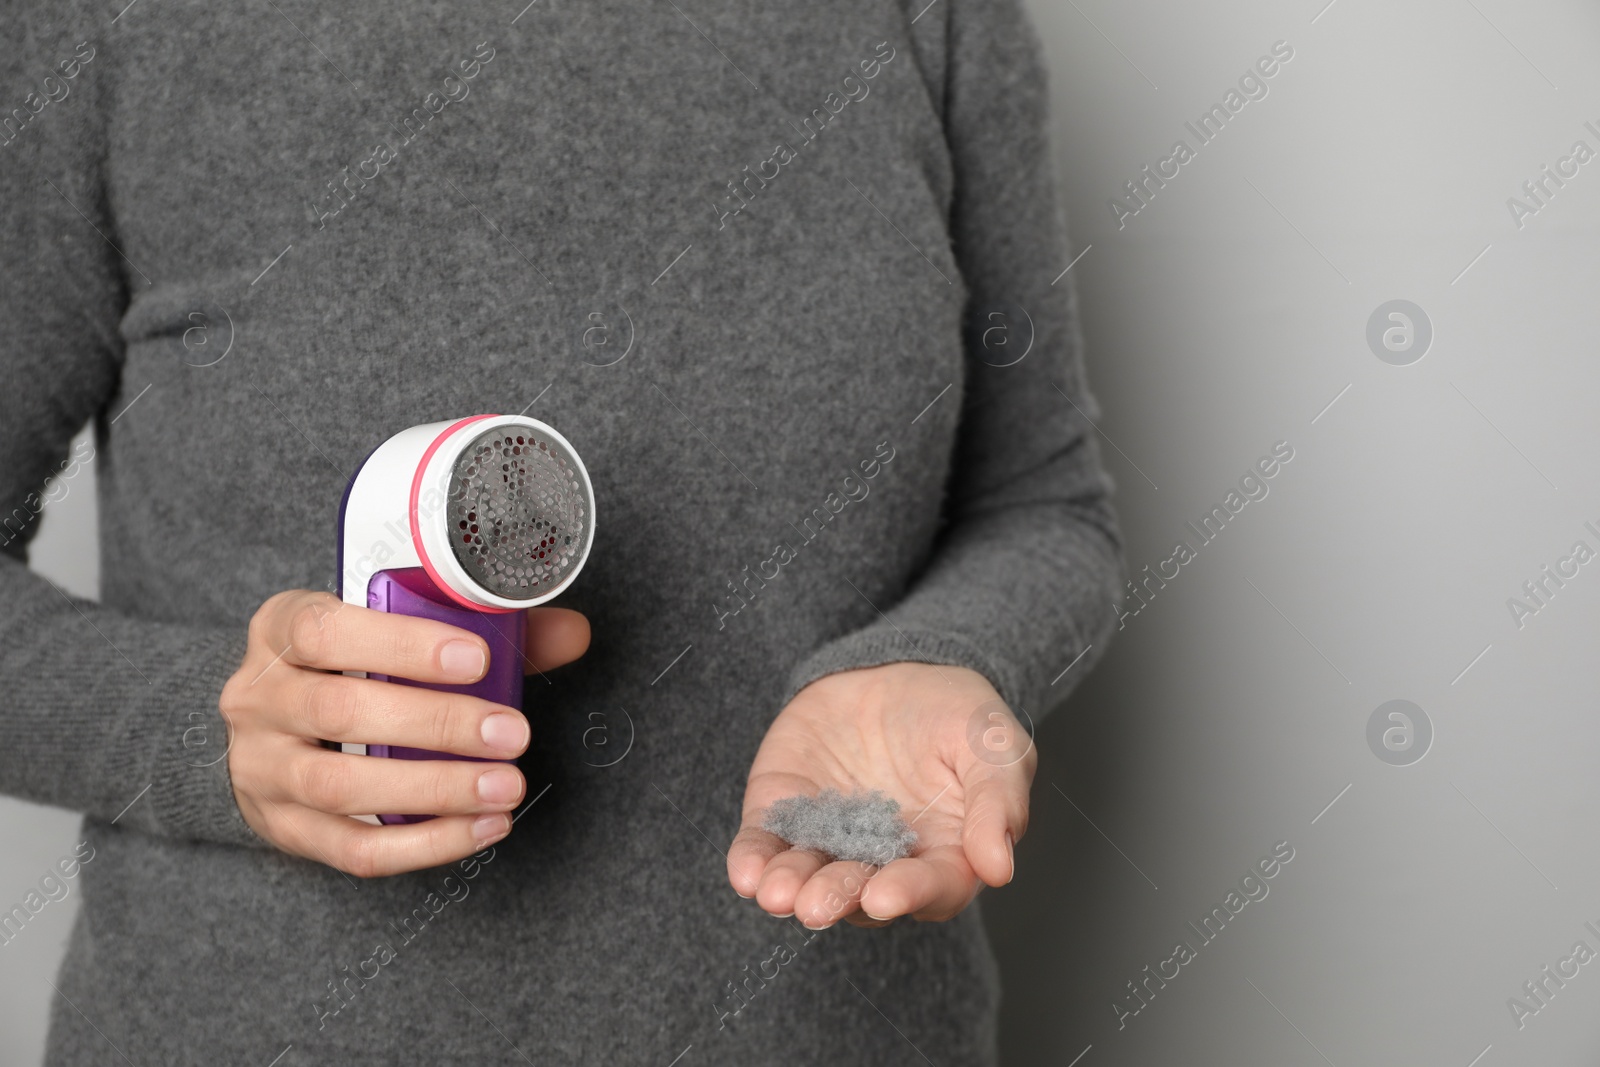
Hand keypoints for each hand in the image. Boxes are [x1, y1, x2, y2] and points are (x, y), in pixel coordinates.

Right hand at [219, 590, 588, 876]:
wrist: (275, 727)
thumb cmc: (351, 664)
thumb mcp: (395, 627)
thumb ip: (482, 626)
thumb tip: (572, 632)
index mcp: (281, 628)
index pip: (325, 630)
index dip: (403, 644)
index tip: (476, 659)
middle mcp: (258, 697)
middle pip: (339, 711)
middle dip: (436, 724)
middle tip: (510, 732)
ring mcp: (262, 769)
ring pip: (341, 788)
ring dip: (434, 789)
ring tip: (504, 786)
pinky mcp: (285, 828)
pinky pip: (352, 849)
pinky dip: (424, 844)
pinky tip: (482, 827)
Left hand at [728, 662, 1034, 927]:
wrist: (895, 671)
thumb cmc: (958, 715)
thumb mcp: (995, 746)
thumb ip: (997, 803)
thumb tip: (999, 869)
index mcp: (943, 856)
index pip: (928, 888)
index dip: (908, 894)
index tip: (884, 897)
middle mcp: (882, 860)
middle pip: (859, 892)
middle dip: (836, 897)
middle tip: (816, 905)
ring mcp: (829, 839)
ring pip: (807, 877)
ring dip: (789, 890)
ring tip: (775, 894)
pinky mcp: (785, 812)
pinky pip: (765, 843)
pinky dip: (752, 860)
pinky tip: (745, 873)